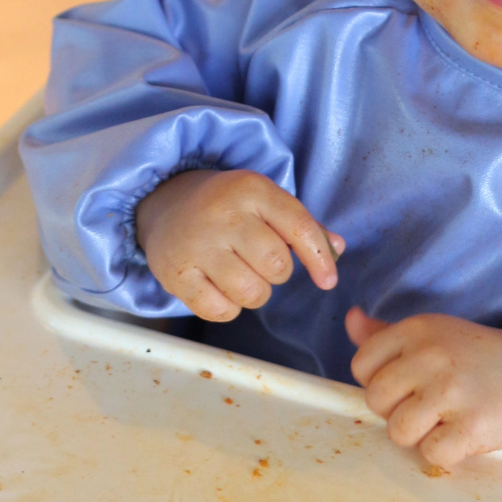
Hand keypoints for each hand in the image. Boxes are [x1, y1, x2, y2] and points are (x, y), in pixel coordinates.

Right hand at [135, 169, 343, 321]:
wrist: (164, 202)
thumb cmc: (227, 206)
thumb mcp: (264, 201)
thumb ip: (302, 225)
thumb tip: (336, 250)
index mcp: (251, 189)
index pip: (299, 227)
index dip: (319, 259)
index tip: (328, 281)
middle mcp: (222, 215)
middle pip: (277, 265)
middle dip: (277, 272)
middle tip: (259, 261)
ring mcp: (196, 245)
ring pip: (251, 293)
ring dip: (255, 293)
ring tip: (240, 274)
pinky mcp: (175, 274)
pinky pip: (221, 311)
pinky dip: (228, 308)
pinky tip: (219, 287)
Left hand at [346, 307, 501, 467]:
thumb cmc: (474, 356)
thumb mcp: (432, 333)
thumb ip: (386, 333)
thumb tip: (351, 320)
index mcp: (417, 330)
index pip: (362, 364)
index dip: (379, 382)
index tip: (405, 384)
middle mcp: (431, 356)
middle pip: (376, 401)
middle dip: (396, 411)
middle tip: (426, 405)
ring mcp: (451, 391)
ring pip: (398, 431)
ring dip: (419, 435)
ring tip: (444, 419)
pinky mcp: (471, 425)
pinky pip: (431, 453)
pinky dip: (445, 452)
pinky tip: (462, 433)